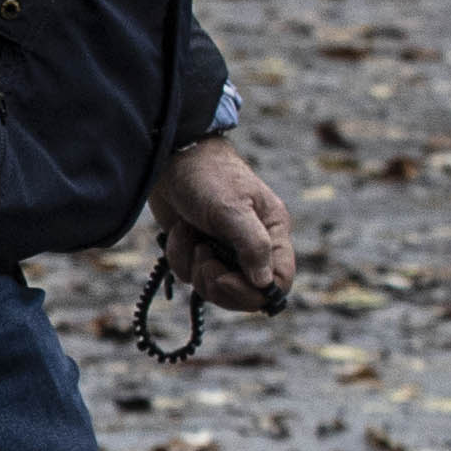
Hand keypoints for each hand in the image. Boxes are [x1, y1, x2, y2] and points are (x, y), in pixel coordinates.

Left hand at [152, 138, 296, 315]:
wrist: (170, 156)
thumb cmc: (208, 176)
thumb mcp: (232, 208)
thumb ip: (252, 245)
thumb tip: (264, 283)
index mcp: (272, 233)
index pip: (279, 281)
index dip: (253, 292)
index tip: (225, 280)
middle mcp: (252, 246)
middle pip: (245, 293)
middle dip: (218, 284)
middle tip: (204, 259)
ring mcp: (224, 251)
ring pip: (214, 287)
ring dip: (195, 268)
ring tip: (192, 239)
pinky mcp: (198, 250)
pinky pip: (190, 274)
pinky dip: (180, 257)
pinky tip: (179, 232)